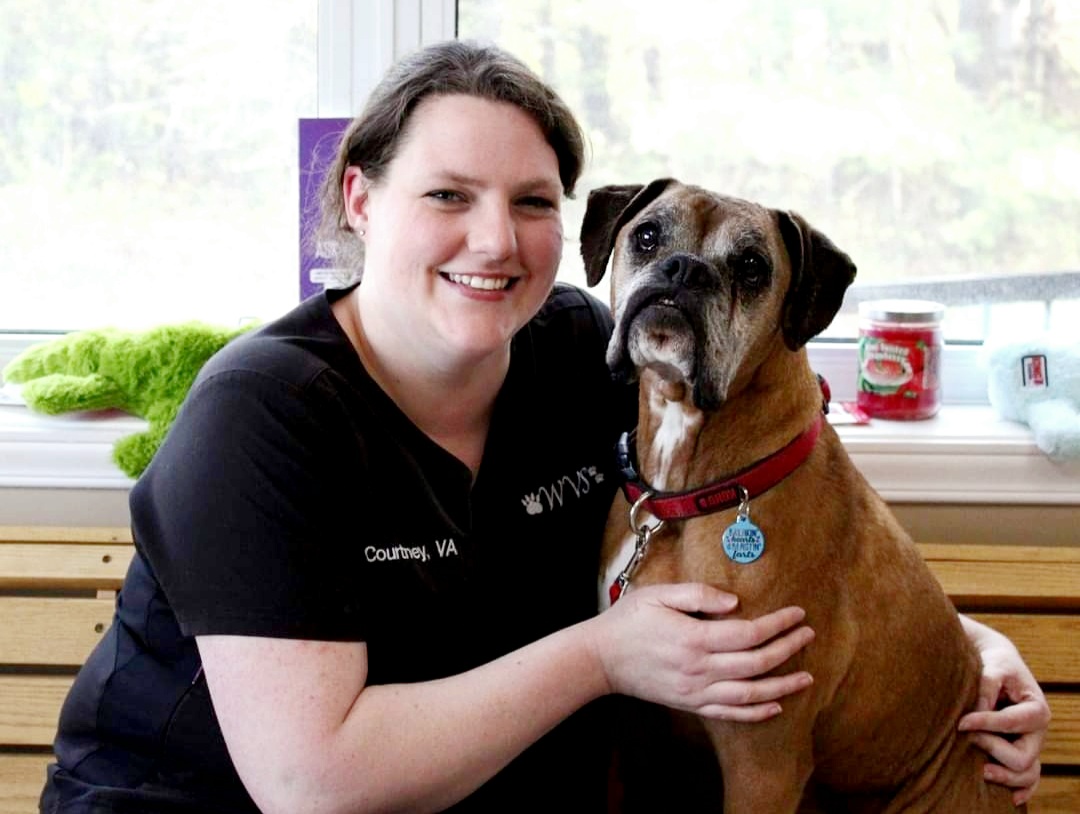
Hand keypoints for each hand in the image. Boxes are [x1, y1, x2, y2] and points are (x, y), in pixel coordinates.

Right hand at [588, 583, 813, 721]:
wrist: (600, 658)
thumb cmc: (629, 620)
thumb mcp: (658, 594)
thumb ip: (697, 594)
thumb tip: (735, 602)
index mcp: (694, 639)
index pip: (748, 633)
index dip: (778, 624)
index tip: (797, 613)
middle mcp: (699, 669)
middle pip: (756, 664)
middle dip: (788, 649)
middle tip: (808, 635)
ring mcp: (696, 691)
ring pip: (750, 694)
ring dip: (782, 686)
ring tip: (807, 677)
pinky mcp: (690, 704)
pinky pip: (730, 713)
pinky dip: (756, 713)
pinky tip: (775, 706)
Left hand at [958, 618, 1050, 806]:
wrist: (998, 665)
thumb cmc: (995, 664)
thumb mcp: (992, 667)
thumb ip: (986, 687)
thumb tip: (975, 714)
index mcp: (1036, 709)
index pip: (1011, 723)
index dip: (984, 724)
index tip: (960, 722)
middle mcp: (1037, 732)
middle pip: (1021, 757)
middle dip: (992, 748)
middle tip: (966, 738)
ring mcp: (1030, 745)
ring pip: (1026, 773)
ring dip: (1004, 776)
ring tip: (980, 770)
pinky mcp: (1019, 752)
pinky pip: (1028, 779)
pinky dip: (1021, 789)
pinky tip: (1011, 798)